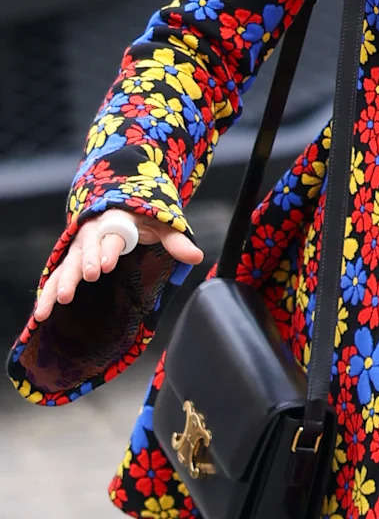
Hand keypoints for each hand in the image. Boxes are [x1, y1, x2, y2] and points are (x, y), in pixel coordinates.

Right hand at [33, 209, 203, 321]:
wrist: (117, 204)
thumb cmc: (141, 217)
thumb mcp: (160, 224)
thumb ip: (175, 240)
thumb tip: (197, 256)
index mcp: (114, 221)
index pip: (112, 236)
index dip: (108, 250)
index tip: (106, 264)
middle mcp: (91, 233)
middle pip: (85, 249)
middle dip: (84, 263)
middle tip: (86, 278)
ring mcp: (78, 249)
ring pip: (66, 265)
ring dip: (61, 283)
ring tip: (57, 302)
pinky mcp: (70, 262)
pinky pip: (55, 277)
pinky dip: (47, 293)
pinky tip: (41, 314)